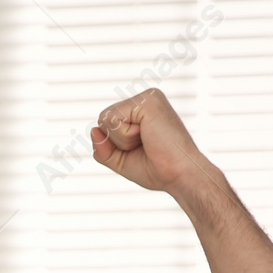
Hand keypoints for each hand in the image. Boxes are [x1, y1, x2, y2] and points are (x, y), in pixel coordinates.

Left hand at [91, 88, 215, 196]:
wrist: (179, 175)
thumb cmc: (156, 169)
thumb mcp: (120, 160)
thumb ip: (102, 147)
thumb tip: (93, 130)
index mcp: (140, 110)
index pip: (106, 124)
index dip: (114, 145)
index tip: (141, 149)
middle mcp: (144, 99)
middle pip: (103, 119)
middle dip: (116, 142)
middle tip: (145, 146)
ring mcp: (147, 97)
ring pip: (105, 119)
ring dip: (121, 140)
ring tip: (147, 140)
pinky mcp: (148, 100)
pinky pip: (114, 119)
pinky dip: (125, 136)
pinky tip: (148, 135)